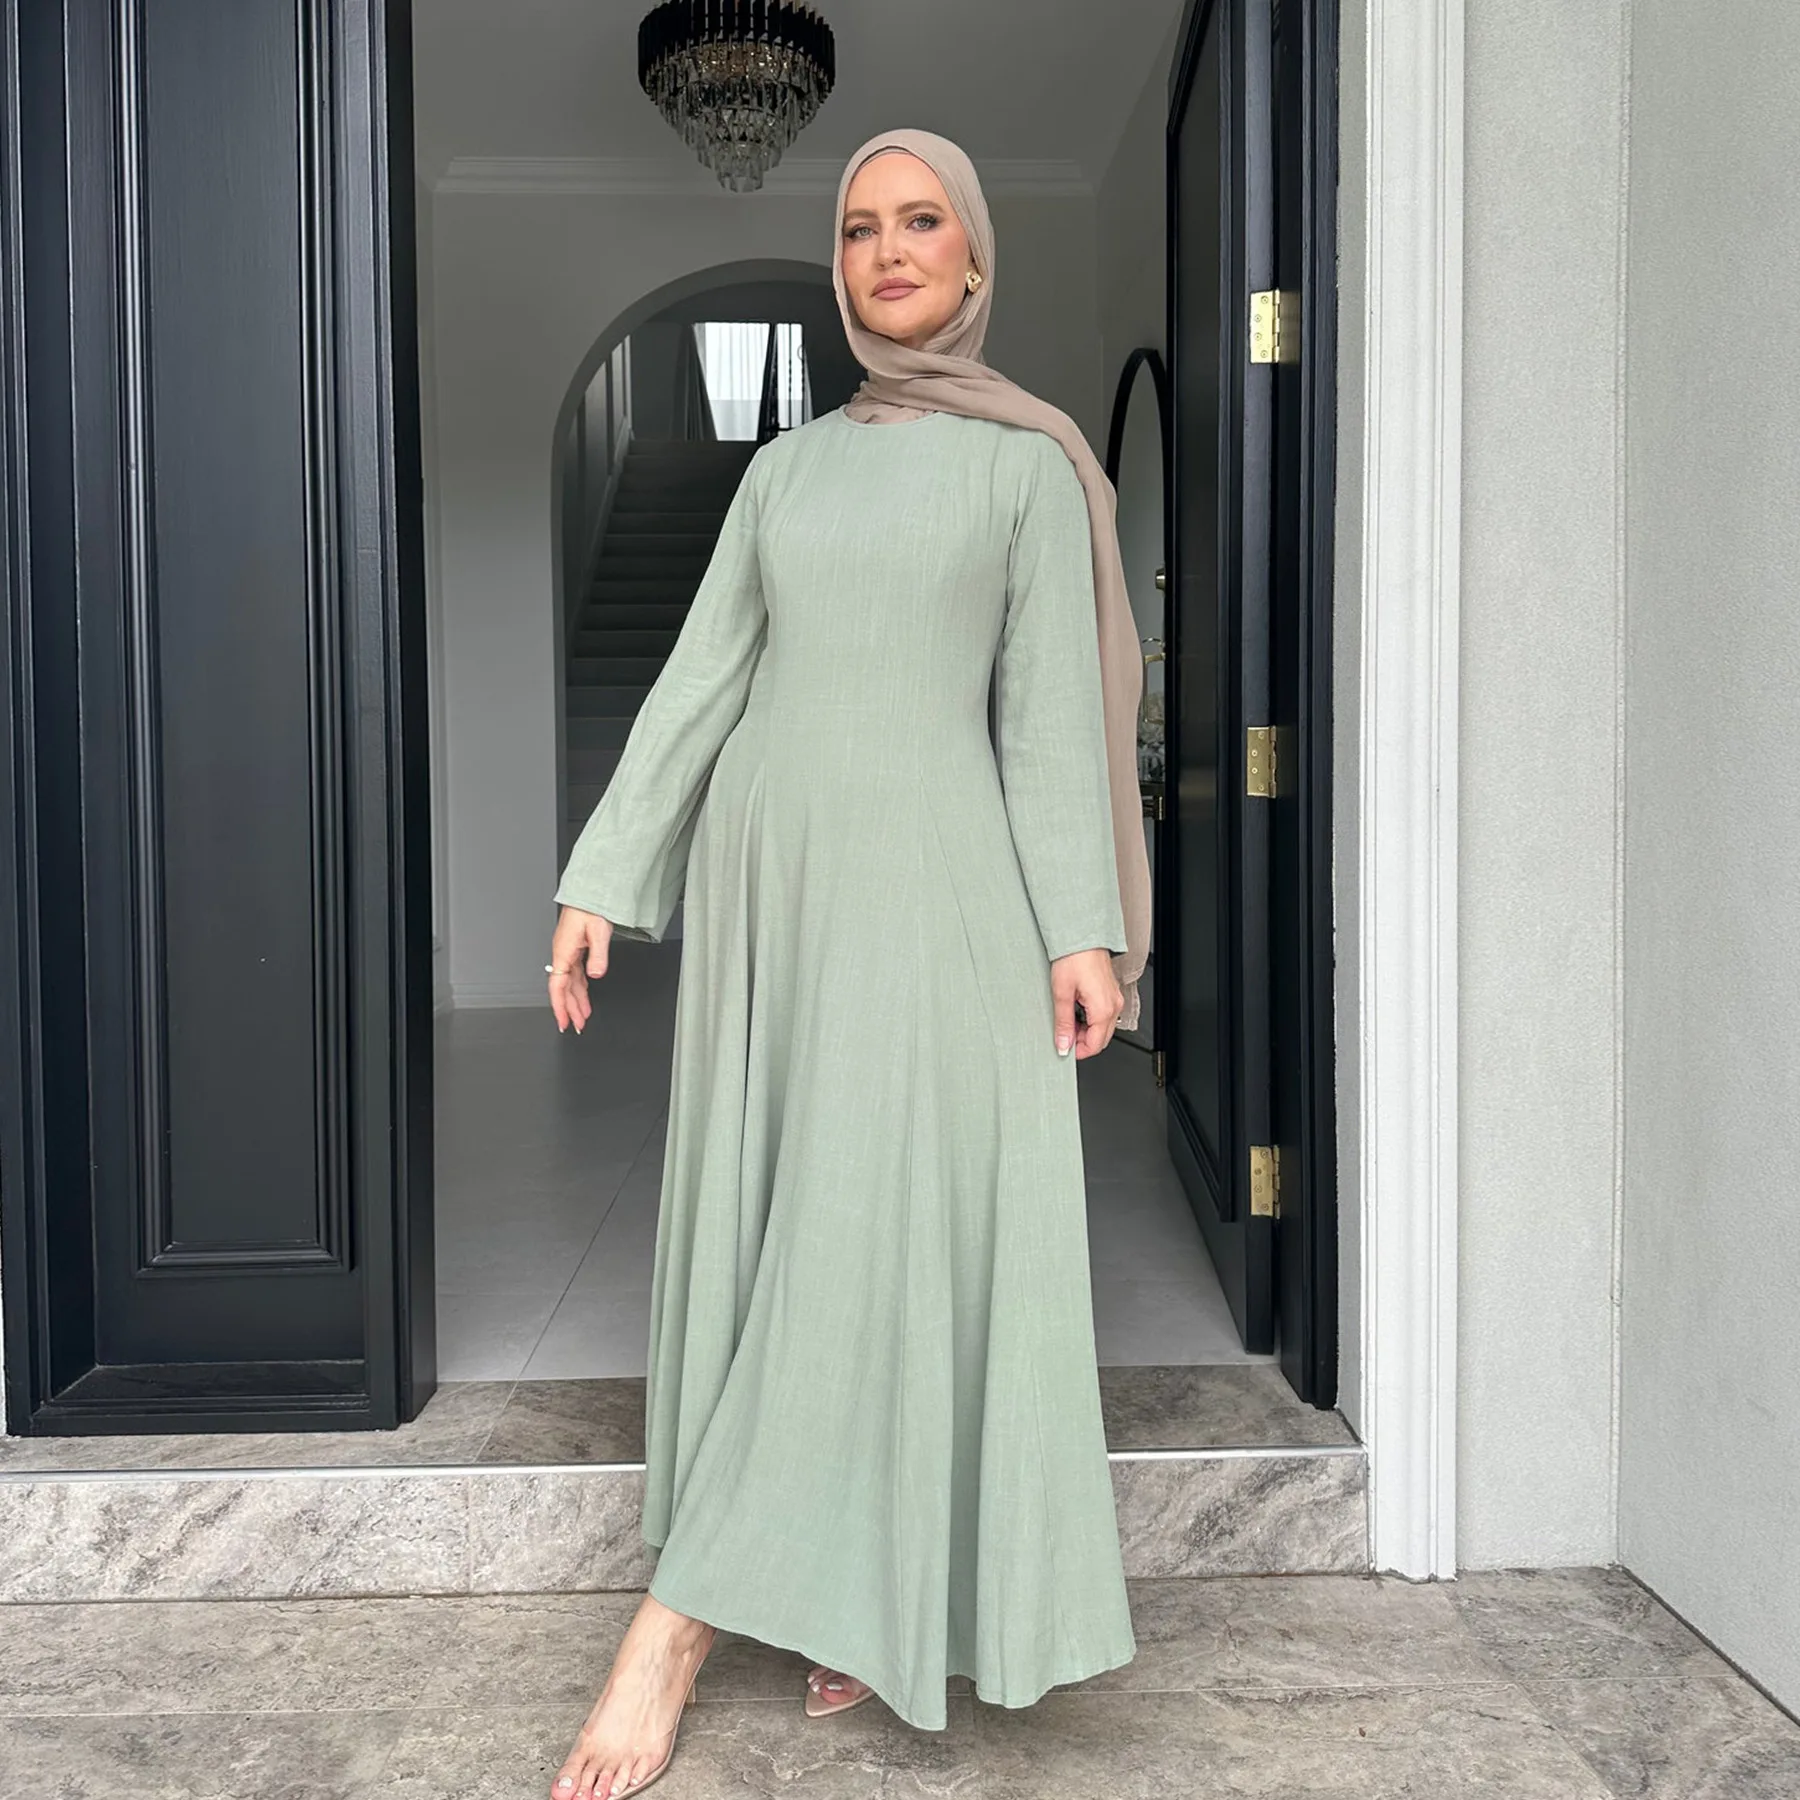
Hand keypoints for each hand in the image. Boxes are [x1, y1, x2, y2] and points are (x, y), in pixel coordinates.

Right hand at [547, 905, 612, 1033]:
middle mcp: (562, 953)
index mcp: (563, 951)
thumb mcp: (598, 931)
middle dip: (570, 1009)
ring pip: (570, 982)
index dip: (560, 1006)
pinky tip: (584, 995)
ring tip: (582, 1016)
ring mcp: (568, 952)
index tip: (565, 1021)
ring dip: (575, 1000)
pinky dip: (579, 987)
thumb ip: (597, 955)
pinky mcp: (575, 948)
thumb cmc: (590, 907)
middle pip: (564, 988)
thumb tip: (595, 974)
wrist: (589, 893)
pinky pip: (575, 973)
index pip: (557, 986)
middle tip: (577, 1025)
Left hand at [1049, 947, 1123, 1059]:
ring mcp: (1115, 998)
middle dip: (1082, 1042)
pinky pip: (1105, 1015)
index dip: (1078, 1051)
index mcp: (1104, 1009)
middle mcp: (1114, 1005)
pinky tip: (1077, 1009)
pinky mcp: (1111, 992)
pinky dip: (1091, 1019)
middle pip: (1101, 1039)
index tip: (1064, 1047)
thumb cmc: (1073, 958)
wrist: (1082, 936)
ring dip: (1086, 1030)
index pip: (1095, 1045)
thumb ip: (1063, 1023)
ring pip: (1103, 1028)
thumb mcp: (1062, 993)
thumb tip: (1063, 1044)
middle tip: (1064, 1034)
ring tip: (1068, 1018)